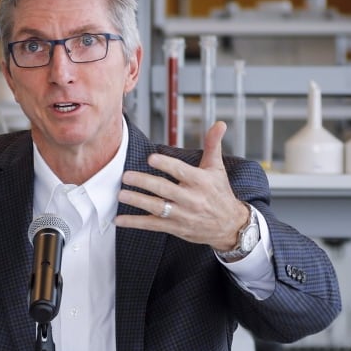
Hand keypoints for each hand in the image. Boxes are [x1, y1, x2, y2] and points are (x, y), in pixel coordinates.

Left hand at [114, 121, 247, 250]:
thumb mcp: (217, 168)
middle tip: (126, 176)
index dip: (166, 164)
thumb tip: (219, 123)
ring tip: (121, 195)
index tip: (150, 158)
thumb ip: (213, 145)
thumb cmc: (220, 193)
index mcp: (201, 181)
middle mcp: (191, 198)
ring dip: (138, 201)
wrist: (230, 226)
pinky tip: (119, 220)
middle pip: (164, 189)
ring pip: (157, 207)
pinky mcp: (175, 227)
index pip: (180, 171)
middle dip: (144, 182)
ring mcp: (182, 214)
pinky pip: (153, 224)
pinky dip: (135, 222)